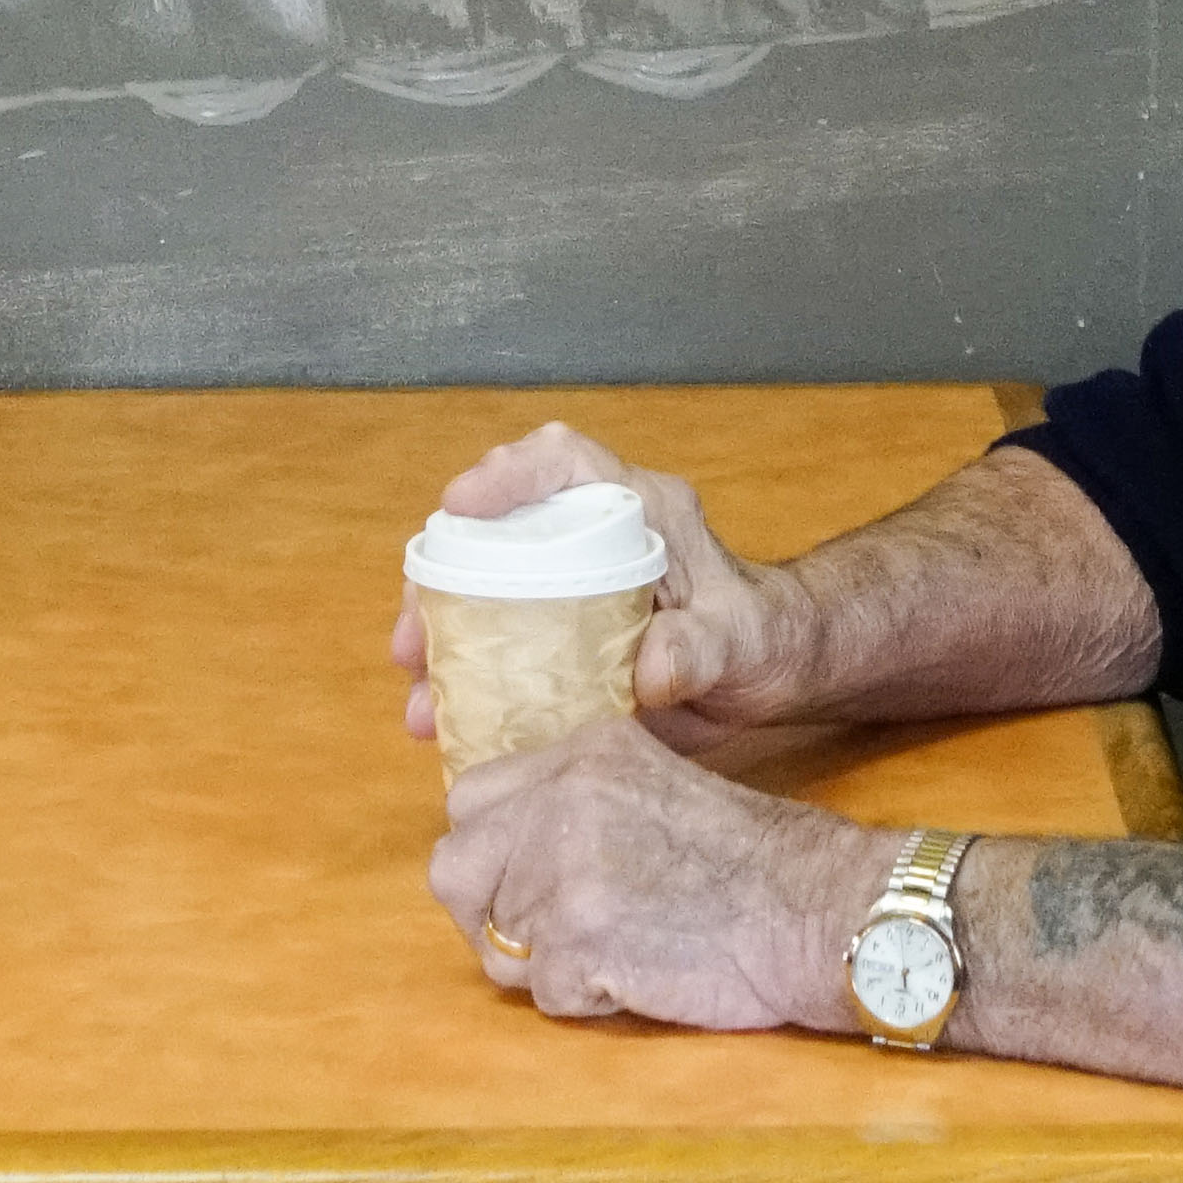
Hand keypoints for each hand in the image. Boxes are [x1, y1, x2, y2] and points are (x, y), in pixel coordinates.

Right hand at [392, 419, 818, 756]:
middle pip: (500, 528)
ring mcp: (572, 588)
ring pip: (484, 589)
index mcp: (642, 513)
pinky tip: (441, 722)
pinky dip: (462, 679)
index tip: (461, 504)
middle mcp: (594, 539)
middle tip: (412, 636)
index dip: (510, 471)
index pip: (568, 461)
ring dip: (439, 637)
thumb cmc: (762, 635)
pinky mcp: (561, 638)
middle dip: (442, 574)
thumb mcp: (739, 641)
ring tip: (418, 696)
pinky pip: (497, 646)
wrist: (770, 674)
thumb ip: (701, 648)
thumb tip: (648, 668)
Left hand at [431, 719, 873, 1033]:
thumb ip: (576, 797)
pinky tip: (638, 969)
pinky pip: (540, 993)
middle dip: (490, 909)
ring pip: (493, 943)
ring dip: (544, 960)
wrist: (810, 905)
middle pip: (454, 870)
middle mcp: (561, 802)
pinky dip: (582, 996)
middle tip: (553, 927)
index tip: (528, 872)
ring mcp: (563, 876)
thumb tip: (502, 843)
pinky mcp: (577, 947)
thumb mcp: (655, 780)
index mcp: (582, 753)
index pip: (469, 799)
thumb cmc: (746, 855)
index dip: (492, 847)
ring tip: (618, 944)